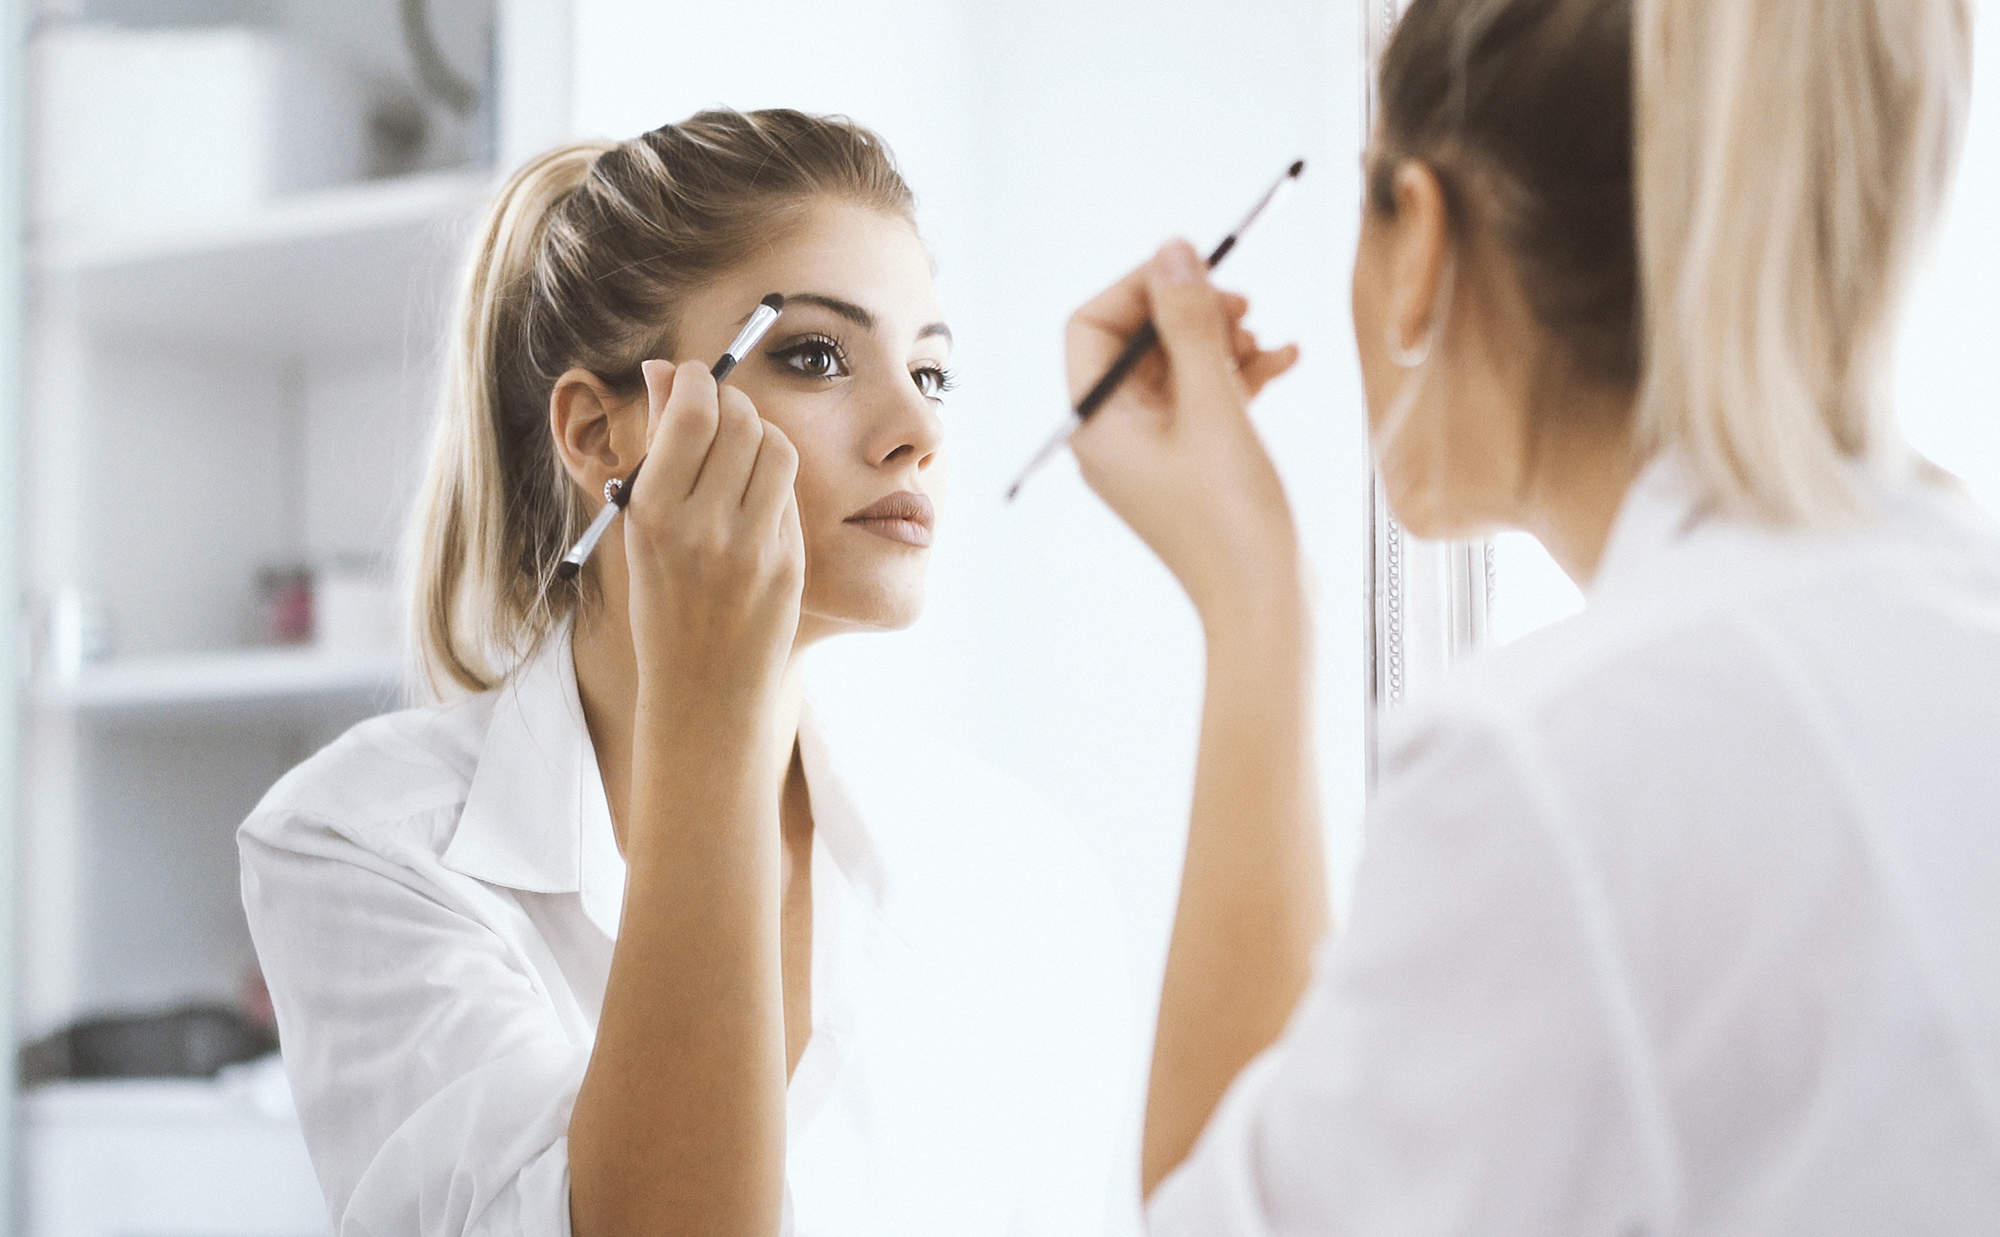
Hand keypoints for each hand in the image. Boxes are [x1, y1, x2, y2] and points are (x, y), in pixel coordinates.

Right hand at [622, 359, 803, 697]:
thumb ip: (656, 450)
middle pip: (738, 419)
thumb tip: (664, 373)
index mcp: (654, 515)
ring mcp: (753, 545)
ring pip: (775, 445)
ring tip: (738, 449)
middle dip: (728, 399)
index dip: (693, 380)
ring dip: (759, 431)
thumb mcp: (639, 529)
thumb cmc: (663, 603)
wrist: (703, 688)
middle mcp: (705, 526)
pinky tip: (753, 494)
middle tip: (716, 407)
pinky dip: (773, 476)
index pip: (690, 413)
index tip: (687, 377)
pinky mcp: (789, 560)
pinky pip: (789, 490)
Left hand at [1066, 239, 1303, 626]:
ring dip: (1222, 340)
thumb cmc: (1232, 516)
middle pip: (1137, 342)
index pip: (1093, 326)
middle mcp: (1113, 435)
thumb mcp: (1214, 406)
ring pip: (1177, 366)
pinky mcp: (1191, 462)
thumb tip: (1173, 251)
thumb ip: (1191, 325)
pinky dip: (1240, 373)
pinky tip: (1285, 359)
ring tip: (1266, 338)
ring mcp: (1152, 451)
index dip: (1140, 288)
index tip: (1196, 269)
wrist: (1267, 602)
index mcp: (1095, 425)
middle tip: (1242, 302)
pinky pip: (1205, 397)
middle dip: (1189, 312)